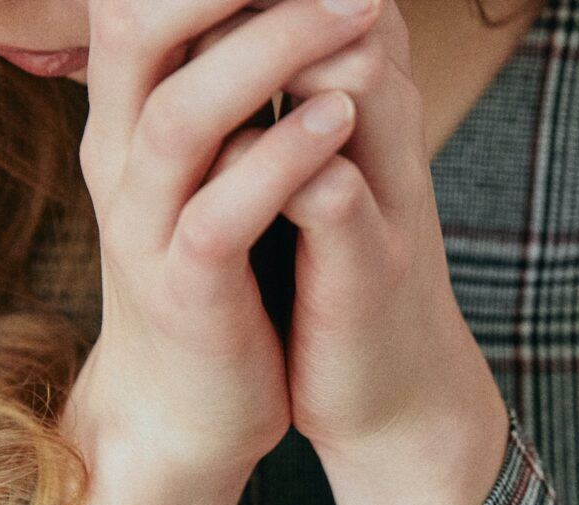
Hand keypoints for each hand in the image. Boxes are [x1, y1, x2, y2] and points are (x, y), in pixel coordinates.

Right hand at [59, 1, 378, 504]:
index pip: (140, 5)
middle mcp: (121, 160)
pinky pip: (220, 214)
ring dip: (268, 53)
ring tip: (352, 12)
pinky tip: (337, 122)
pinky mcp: (185, 292)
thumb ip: (215, 90)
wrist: (185, 410)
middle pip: (137, 29)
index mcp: (127, 119)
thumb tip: (256, 17)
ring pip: (181, 116)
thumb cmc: (211, 274)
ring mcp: (145, 228)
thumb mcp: (201, 170)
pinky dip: (278, 161)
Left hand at [192, 2, 511, 504]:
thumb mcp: (309, 167)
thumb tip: (212, 30)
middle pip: (351, 3)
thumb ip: (281, 94)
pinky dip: (277, 165)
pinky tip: (217, 161)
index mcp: (370, 97)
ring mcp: (391, 191)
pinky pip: (332, 191)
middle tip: (185, 5)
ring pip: (355, 71)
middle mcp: (392, 125)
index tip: (189, 0)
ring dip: (275, 49)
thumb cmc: (333, 270)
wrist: (393, 391)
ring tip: (198, 53)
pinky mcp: (373, 266)